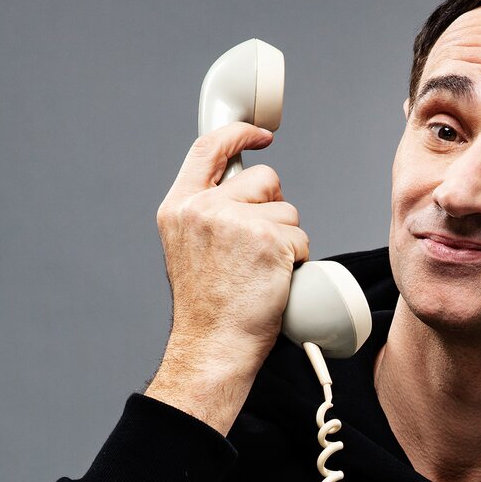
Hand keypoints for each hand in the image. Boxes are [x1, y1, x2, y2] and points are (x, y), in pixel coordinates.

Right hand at [147, 123, 310, 421]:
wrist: (213, 346)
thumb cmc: (208, 309)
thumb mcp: (191, 249)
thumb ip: (209, 214)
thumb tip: (244, 191)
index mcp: (180, 207)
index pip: (209, 149)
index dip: (239, 135)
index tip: (261, 135)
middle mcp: (203, 208)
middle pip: (264, 179)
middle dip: (274, 208)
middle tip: (259, 249)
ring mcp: (236, 222)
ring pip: (288, 211)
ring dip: (287, 240)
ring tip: (262, 272)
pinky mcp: (268, 240)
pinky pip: (301, 237)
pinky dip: (297, 260)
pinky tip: (275, 281)